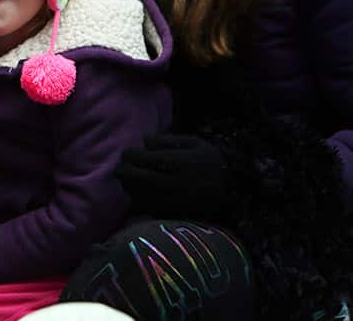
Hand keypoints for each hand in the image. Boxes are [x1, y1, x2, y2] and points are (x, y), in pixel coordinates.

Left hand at [115, 134, 231, 220]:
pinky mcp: (177, 213)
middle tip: (119, 168)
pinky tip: (135, 194)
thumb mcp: (193, 143)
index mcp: (181, 162)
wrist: (233, 188)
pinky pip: (152, 209)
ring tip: (125, 180)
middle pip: (141, 179)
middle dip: (125, 172)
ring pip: (144, 195)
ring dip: (129, 187)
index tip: (127, 153)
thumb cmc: (209, 160)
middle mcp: (177, 182)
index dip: (131, 156)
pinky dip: (139, 201)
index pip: (147, 159)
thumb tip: (145, 141)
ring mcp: (177, 200)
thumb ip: (168, 140)